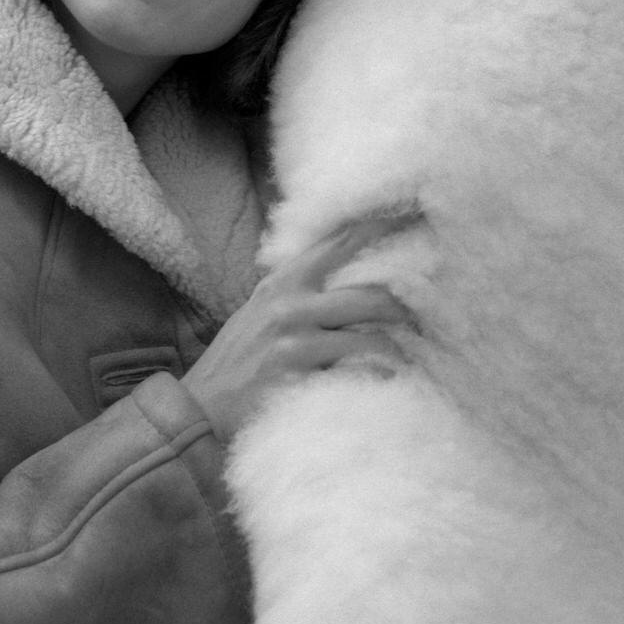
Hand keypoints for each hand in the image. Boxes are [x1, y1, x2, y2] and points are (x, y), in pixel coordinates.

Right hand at [181, 213, 417, 440]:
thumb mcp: (262, 310)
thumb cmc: (238, 360)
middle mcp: (290, 303)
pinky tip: (386, 384)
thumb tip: (347, 270)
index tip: (415, 215)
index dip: (382, 225)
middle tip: (424, 319)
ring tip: (406, 361)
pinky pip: (356, 371)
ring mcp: (294, 339)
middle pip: (370, 295)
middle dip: (405, 308)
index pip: (341, 242)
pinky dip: (377, 377)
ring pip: (370, 336)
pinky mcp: (298, 374)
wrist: (199, 408)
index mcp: (284, 280)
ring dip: (397, 352)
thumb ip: (298, 289)